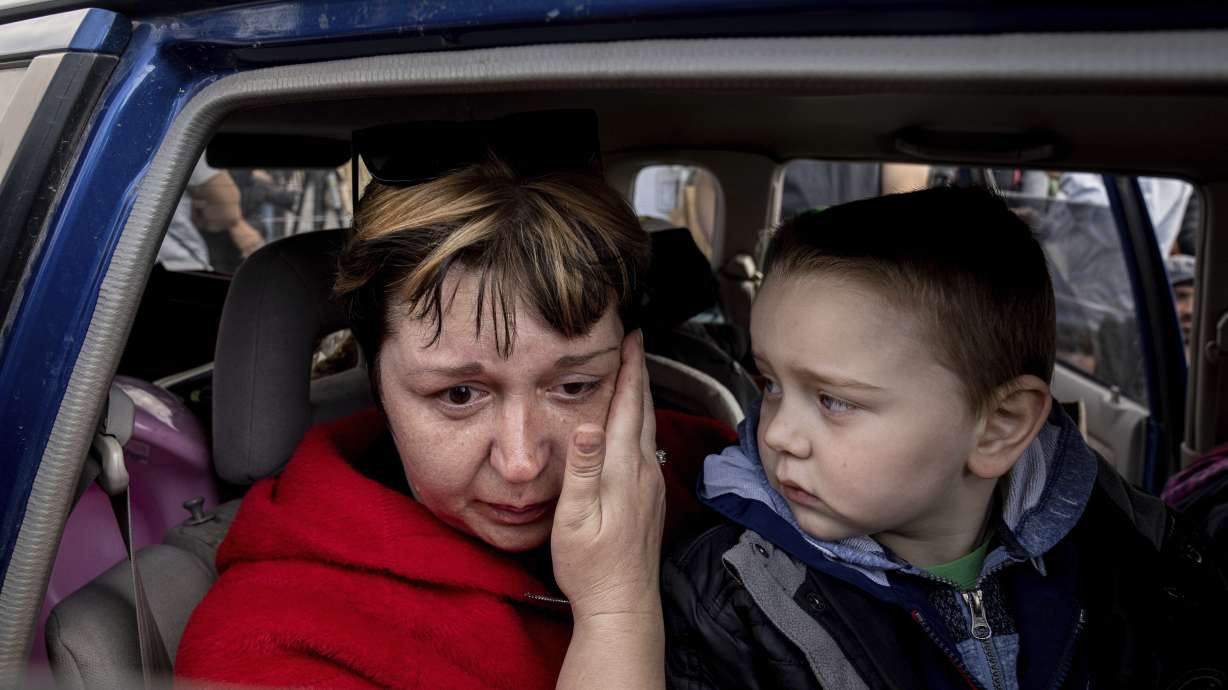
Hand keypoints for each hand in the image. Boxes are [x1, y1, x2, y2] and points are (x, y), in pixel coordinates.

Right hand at [551, 330, 664, 620]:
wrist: (622, 605)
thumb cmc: (591, 566)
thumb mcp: (576, 518)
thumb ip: (583, 469)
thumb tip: (588, 424)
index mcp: (624, 469)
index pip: (628, 406)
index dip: (629, 370)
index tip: (630, 337)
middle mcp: (643, 472)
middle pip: (642, 411)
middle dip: (637, 373)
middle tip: (631, 343)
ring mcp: (650, 486)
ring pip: (646, 428)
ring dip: (639, 397)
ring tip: (630, 375)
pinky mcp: (649, 499)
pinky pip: (645, 447)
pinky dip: (638, 423)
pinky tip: (630, 426)